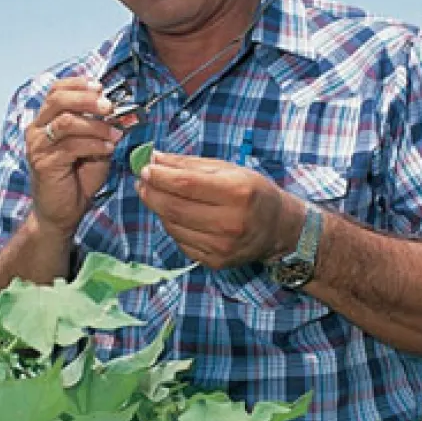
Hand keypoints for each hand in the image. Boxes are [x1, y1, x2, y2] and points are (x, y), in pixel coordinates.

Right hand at [27, 77, 123, 235]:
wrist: (62, 212)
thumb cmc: (77, 179)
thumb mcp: (94, 147)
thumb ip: (102, 129)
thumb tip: (123, 113)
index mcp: (46, 120)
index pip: (57, 90)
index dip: (79, 84)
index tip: (101, 87)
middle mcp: (37, 129)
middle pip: (58, 100)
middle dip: (87, 99)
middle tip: (109, 106)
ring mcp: (38, 146)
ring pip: (66, 122)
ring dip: (95, 125)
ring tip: (114, 133)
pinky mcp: (44, 163)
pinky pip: (71, 146)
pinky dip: (93, 144)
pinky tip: (107, 149)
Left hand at [135, 151, 304, 268]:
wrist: (279, 228)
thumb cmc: (253, 193)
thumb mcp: (228, 169)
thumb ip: (189, 164)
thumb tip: (155, 159)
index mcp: (237, 192)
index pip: (186, 184)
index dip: (160, 177)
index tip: (145, 169)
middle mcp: (230, 222)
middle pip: (175, 208)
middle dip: (152, 193)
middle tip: (142, 183)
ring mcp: (222, 246)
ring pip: (173, 226)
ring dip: (160, 210)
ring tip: (159, 196)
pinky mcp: (215, 261)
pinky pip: (181, 242)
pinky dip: (173, 227)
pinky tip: (178, 216)